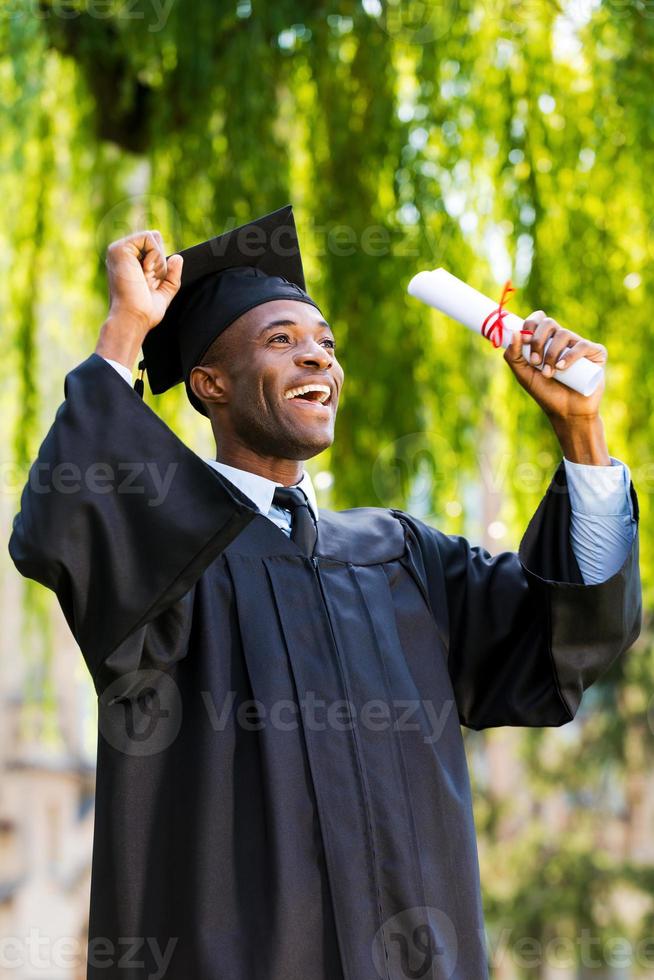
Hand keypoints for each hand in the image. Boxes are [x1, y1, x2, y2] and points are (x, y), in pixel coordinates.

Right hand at [96, 230, 182, 368]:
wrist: (133, 319)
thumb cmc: (144, 311)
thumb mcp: (163, 292)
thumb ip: (171, 276)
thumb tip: (178, 257)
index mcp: (129, 262)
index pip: (154, 246)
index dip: (161, 264)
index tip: (151, 284)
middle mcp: (122, 254)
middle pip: (155, 239)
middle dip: (161, 262)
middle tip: (149, 281)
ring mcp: (118, 249)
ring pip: (153, 237)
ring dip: (158, 262)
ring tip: (146, 278)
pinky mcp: (119, 248)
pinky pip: (148, 237)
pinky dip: (155, 256)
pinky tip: (145, 271)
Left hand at [504, 311, 606, 420]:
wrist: (566, 412)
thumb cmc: (545, 393)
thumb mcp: (523, 375)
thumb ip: (513, 356)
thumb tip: (516, 332)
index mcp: (546, 340)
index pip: (538, 320)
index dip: (530, 325)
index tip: (524, 343)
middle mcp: (563, 340)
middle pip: (549, 323)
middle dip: (538, 341)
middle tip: (535, 362)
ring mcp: (579, 345)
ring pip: (563, 334)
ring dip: (551, 354)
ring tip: (549, 373)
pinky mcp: (595, 353)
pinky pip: (582, 345)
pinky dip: (570, 355)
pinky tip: (562, 368)